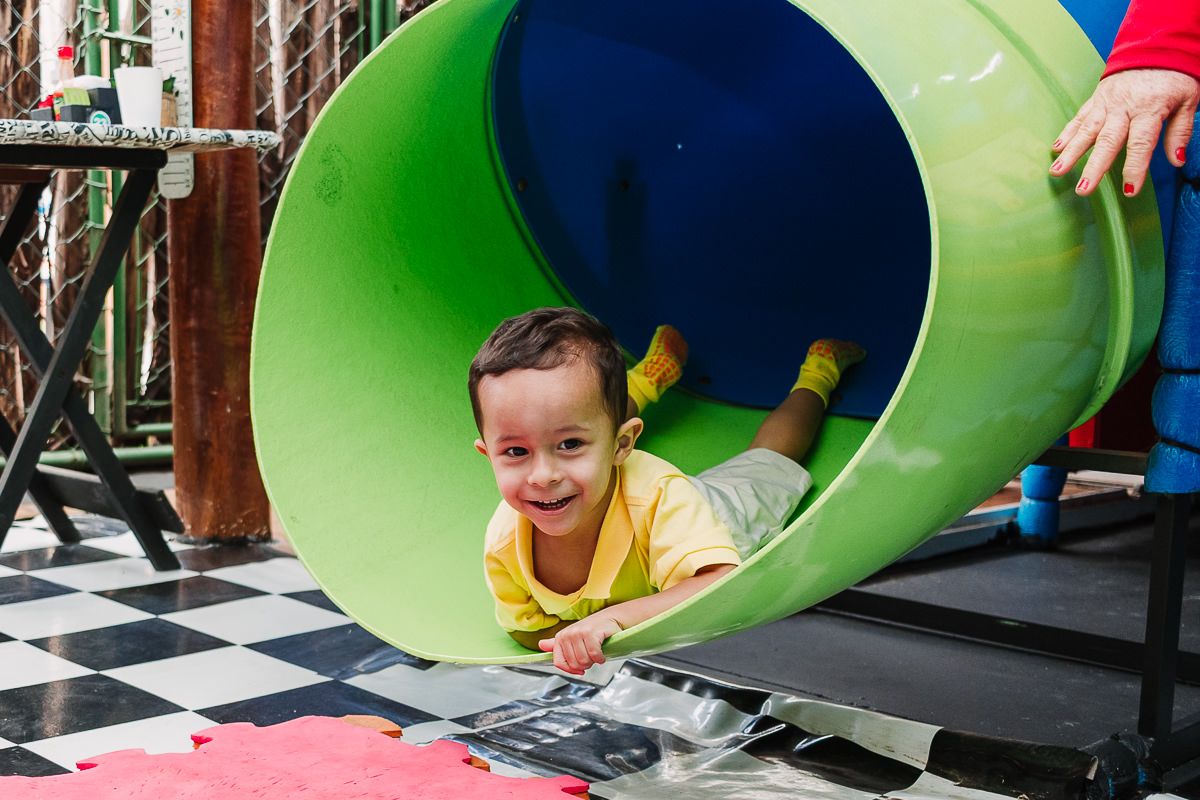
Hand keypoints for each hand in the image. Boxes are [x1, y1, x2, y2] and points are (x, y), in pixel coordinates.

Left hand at [538, 613, 621, 674]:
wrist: (609, 619)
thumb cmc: (592, 629)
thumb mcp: (572, 637)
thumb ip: (556, 644)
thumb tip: (541, 645)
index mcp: (560, 637)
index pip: (559, 662)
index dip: (570, 670)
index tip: (579, 671)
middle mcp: (567, 634)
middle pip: (574, 664)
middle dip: (585, 665)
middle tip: (591, 658)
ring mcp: (579, 633)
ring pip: (584, 660)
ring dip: (593, 662)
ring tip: (596, 655)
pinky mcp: (591, 633)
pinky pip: (594, 655)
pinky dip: (600, 658)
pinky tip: (602, 654)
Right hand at [1049, 68, 1199, 196]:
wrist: (1155, 46)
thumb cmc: (1174, 77)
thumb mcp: (1188, 100)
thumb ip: (1180, 131)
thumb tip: (1176, 160)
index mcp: (1149, 108)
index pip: (1141, 143)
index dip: (1135, 167)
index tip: (1129, 190)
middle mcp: (1124, 107)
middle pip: (1107, 141)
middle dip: (1094, 166)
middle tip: (1083, 189)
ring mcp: (1107, 102)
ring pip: (1087, 130)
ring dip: (1071, 153)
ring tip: (1057, 172)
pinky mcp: (1096, 98)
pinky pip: (1080, 117)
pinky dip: (1067, 133)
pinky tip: (1056, 149)